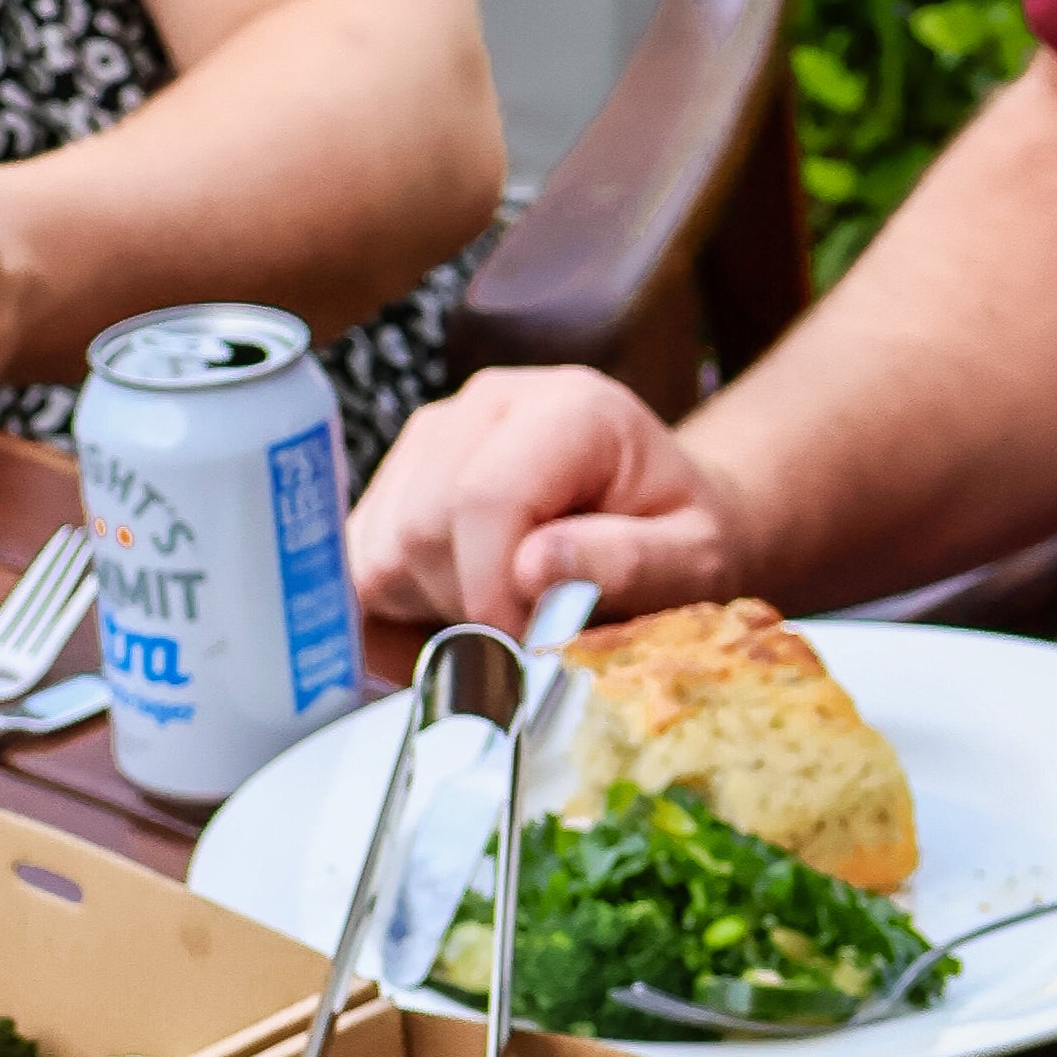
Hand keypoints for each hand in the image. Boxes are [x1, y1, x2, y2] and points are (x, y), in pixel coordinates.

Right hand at [348, 366, 750, 629]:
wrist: (668, 518)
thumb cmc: (685, 541)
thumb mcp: (695, 561)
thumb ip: (628, 562)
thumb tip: (533, 567)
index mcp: (569, 410)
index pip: (484, 496)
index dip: (491, 594)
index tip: (526, 651)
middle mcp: (490, 405)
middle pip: (422, 525)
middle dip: (465, 608)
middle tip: (523, 642)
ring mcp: (436, 436)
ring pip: (382, 546)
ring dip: (431, 612)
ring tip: (501, 621)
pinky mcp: (403, 476)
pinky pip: (361, 560)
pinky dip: (396, 610)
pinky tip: (454, 619)